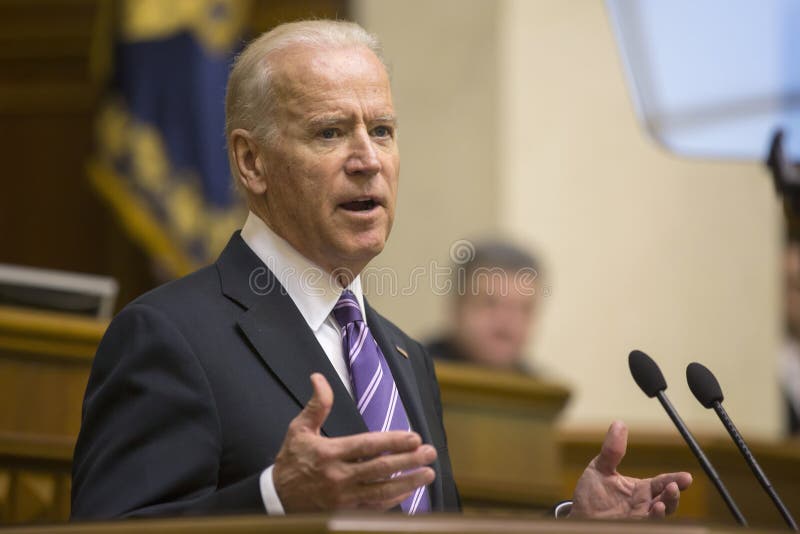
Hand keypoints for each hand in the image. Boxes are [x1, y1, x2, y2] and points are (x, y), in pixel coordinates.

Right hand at [272, 373, 436, 511]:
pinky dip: (394, 499)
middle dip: (409, 460)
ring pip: (382, 490)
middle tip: (430, 453)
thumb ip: (316, 405)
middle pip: (380, 468)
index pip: (367, 446)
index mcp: (329, 453)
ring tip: (429, 473)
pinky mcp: (345, 512)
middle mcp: (338, 477)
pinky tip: (409, 491)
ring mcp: (343, 498)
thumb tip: (319, 377)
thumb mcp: (299, 429)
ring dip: (409, 482)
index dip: (393, 442)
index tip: (415, 437)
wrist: (276, 499)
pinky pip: (375, 507)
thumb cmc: (291, 460)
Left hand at [569, 421, 692, 518]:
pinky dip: (652, 519)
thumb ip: (612, 450)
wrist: (577, 515)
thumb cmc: (591, 494)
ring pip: (659, 516)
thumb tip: (619, 423)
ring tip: (664, 501)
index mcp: (641, 489)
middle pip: (666, 501)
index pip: (662, 483)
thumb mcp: (600, 468)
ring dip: (665, 508)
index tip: (686, 477)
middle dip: (673, 494)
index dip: (675, 480)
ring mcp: (638, 517)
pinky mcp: (631, 526)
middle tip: (674, 486)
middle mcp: (643, 505)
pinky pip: (646, 524)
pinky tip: (654, 511)